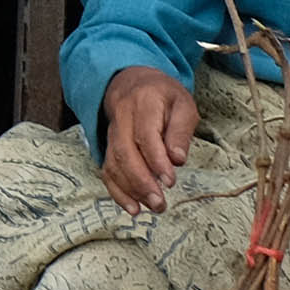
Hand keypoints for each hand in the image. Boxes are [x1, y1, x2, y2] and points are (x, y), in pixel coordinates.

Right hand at [99, 65, 197, 213]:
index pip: (145, 135)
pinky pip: (107, 170)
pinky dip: (117, 191)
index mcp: (143, 103)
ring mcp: (111, 133)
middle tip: (160, 203)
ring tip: (152, 208)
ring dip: (130, 190)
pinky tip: (133, 207)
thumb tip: (177, 160)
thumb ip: (181, 131)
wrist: (131, 81)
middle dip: (141, 181)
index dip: (156, 160)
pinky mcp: (108, 146)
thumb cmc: (163, 96)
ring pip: (113, 163)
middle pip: (124, 152)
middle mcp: (121, 118)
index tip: (170, 182)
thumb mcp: (183, 104)